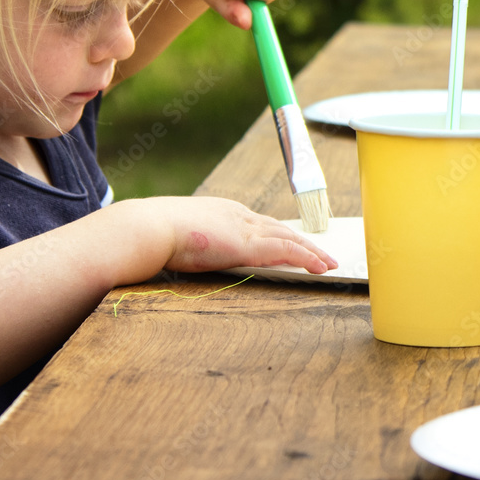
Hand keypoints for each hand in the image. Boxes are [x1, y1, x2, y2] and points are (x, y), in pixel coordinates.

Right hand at [149, 196, 336, 273]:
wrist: (150, 227)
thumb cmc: (154, 234)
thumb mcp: (178, 237)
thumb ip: (191, 243)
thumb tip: (183, 254)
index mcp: (221, 211)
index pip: (258, 222)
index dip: (278, 233)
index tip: (291, 240)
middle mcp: (238, 214)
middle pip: (279, 227)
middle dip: (301, 241)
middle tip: (321, 251)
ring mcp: (244, 227)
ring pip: (289, 238)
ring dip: (312, 251)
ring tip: (329, 262)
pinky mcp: (248, 244)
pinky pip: (287, 250)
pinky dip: (307, 258)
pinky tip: (321, 267)